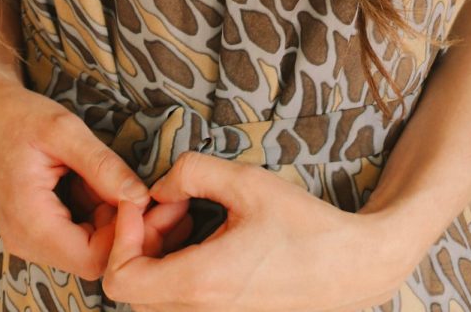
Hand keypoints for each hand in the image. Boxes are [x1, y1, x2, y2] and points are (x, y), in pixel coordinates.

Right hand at [0, 71, 190, 279]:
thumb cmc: (18, 114)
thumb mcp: (63, 130)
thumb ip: (102, 166)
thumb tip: (141, 198)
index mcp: (29, 223)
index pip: (94, 258)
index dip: (128, 235)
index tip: (149, 200)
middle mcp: (27, 242)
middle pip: (94, 257)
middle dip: (125, 227)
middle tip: (149, 191)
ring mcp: (30, 238)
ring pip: (89, 246)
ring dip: (112, 217)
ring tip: (120, 178)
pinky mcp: (36, 228)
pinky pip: (77, 233)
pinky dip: (97, 211)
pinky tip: (101, 180)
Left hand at [100, 150, 407, 311]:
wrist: (350, 268)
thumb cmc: (302, 227)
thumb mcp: (246, 182)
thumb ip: (191, 172)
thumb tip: (159, 187)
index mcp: (199, 282)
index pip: (119, 279)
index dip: (120, 235)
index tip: (146, 201)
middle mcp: (199, 311)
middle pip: (132, 286)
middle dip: (141, 238)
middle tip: (173, 204)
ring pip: (155, 292)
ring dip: (159, 251)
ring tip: (192, 216)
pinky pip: (179, 297)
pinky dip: (178, 265)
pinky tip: (206, 234)